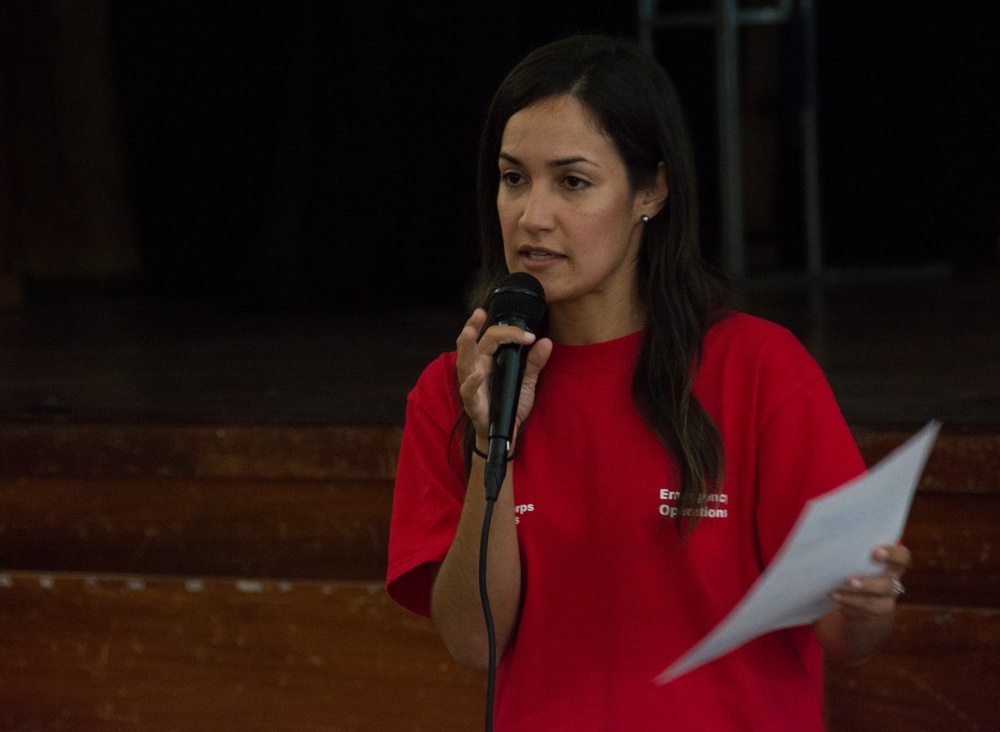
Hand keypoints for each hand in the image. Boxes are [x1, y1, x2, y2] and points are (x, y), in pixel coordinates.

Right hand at [455, 308, 551, 443]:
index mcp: (488, 360)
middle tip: (478, 312)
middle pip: (472, 343)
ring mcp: (471, 386)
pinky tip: (479, 374)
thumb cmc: (510, 405)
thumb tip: (546, 341)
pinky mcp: (472, 404)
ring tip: (468, 331)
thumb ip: (534, 362)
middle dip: (472, 326)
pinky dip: (472, 382)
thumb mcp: (527, 382)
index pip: (494, 338)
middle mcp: (476, 369)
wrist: (506, 434)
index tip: (530, 335)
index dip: (511, 333)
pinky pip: (468, 391)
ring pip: (463, 363)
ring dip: (465, 346)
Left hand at [829, 544, 910, 619]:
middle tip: (849, 580)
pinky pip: (863, 611)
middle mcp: (893, 582)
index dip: (892, 554)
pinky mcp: (875, 613)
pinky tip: (833, 597)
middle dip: (868, 584)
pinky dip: (846, 603)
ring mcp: (886, 600)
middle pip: (887, 585)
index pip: (902, 557)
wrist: (867, 598)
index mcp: (894, 564)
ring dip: (852, 598)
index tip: (875, 550)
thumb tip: (835, 536)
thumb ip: (859, 549)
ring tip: (834, 593)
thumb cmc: (863, 567)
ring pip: (874, 602)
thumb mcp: (864, 557)